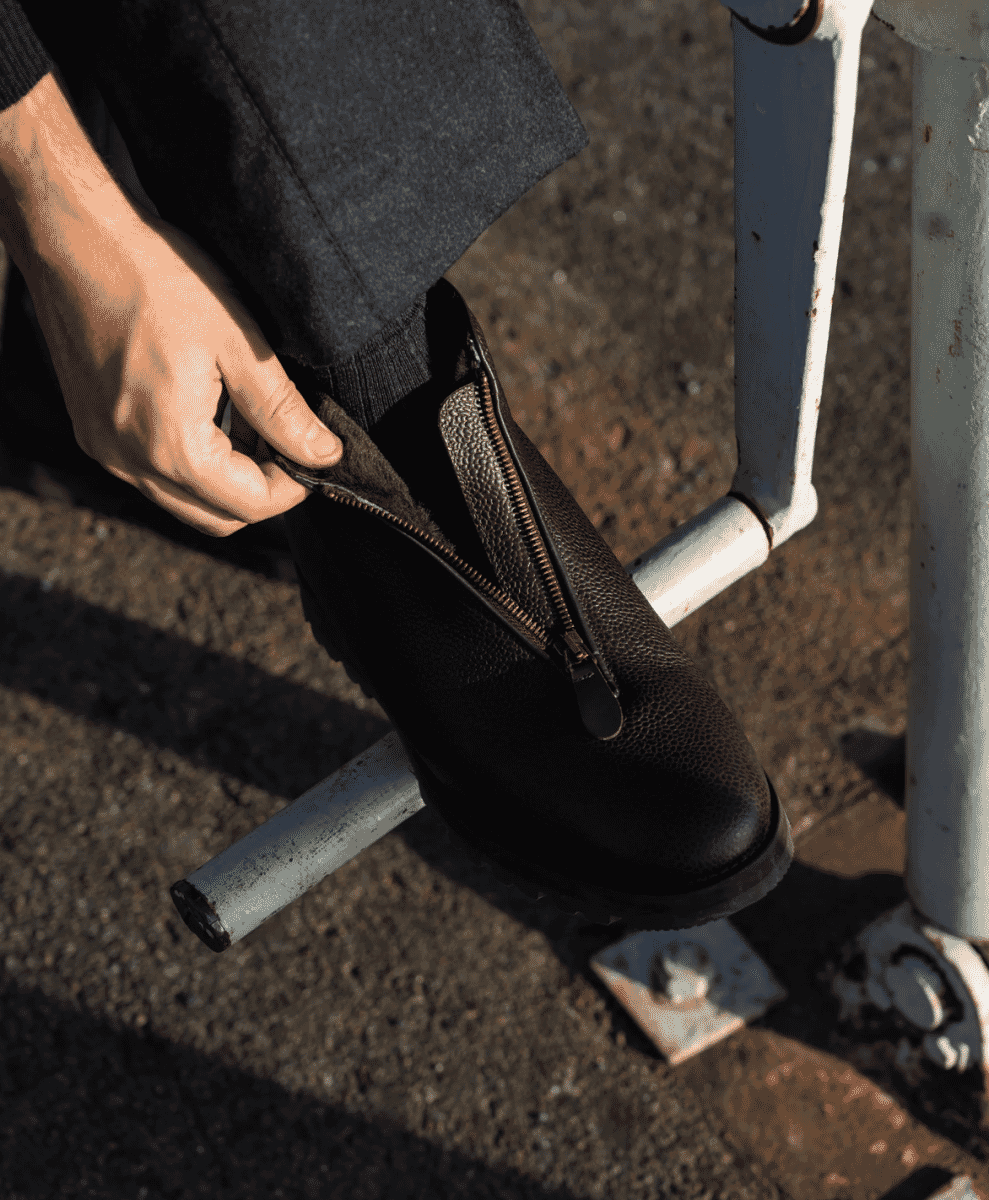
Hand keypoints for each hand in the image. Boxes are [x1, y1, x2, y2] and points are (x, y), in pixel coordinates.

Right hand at [21, 206, 341, 535]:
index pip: (251, 506)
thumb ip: (283, 411)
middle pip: (217, 518)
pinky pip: (151, 474)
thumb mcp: (239, 344)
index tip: (316, 454)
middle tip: (288, 444)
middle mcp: (129, 463)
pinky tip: (210, 415)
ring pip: (182, 501)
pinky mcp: (93, 431)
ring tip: (252, 425)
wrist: (75, 237)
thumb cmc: (157, 278)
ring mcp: (105, 450)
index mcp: (171, 448)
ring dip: (226, 480)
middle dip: (261, 491)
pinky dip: (189, 462)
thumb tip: (324, 454)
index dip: (295, 487)